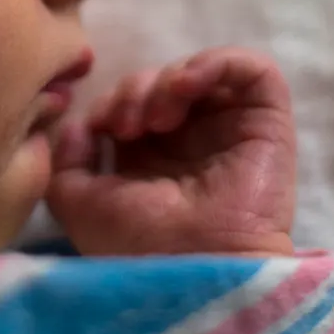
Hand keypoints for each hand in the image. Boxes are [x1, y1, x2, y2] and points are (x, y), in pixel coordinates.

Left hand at [46, 47, 297, 257]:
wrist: (195, 270)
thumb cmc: (139, 246)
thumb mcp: (78, 205)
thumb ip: (66, 162)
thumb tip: (78, 126)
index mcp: (153, 159)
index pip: (131, 101)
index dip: (112, 100)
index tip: (101, 127)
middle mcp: (193, 140)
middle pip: (160, 80)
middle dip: (134, 89)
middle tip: (126, 124)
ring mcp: (231, 129)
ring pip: (199, 71)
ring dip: (167, 80)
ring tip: (156, 117)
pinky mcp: (267, 122)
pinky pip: (252, 70)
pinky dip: (213, 63)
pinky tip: (185, 88)